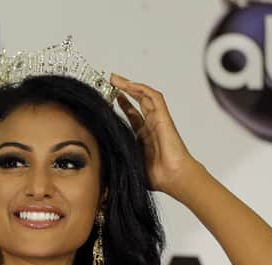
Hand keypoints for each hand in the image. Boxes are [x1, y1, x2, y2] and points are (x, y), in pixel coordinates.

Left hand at [109, 73, 200, 197]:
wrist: (173, 178)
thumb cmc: (157, 177)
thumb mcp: (128, 166)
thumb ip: (116, 164)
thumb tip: (98, 176)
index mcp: (143, 137)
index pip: (132, 115)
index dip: (122, 105)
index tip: (108, 98)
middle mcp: (151, 125)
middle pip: (138, 101)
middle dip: (124, 90)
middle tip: (110, 82)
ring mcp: (157, 120)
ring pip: (144, 96)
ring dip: (130, 85)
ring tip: (115, 79)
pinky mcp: (163, 117)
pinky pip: (154, 97)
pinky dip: (142, 89)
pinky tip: (130, 85)